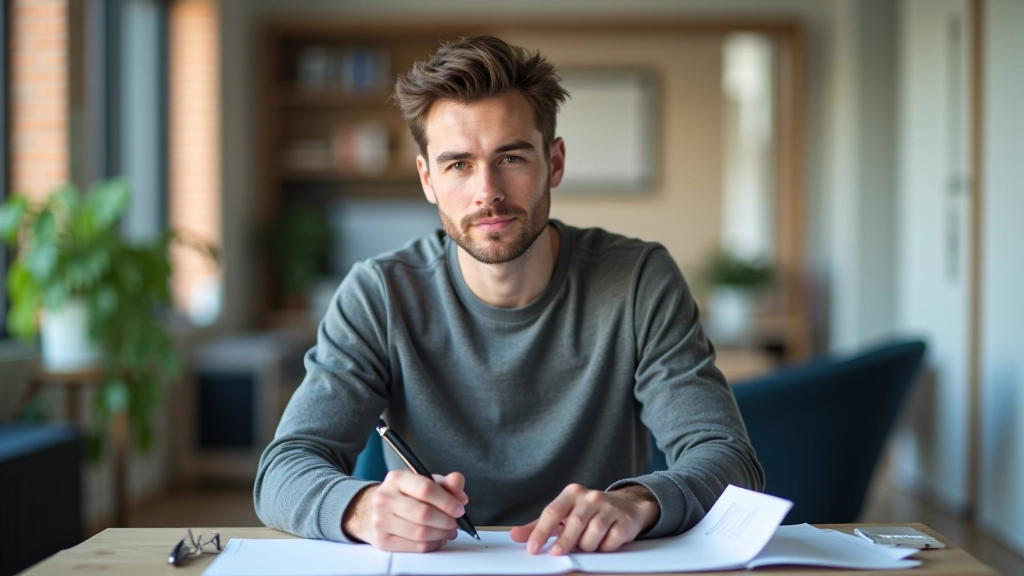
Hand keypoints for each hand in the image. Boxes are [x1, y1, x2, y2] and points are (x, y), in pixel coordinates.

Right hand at [342, 469, 467, 551]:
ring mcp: (381, 520)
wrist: (375, 511)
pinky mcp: (382, 541)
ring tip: (448, 531)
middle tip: (455, 523)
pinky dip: (432, 545)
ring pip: (420, 533)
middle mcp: (384, 498)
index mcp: (397, 478)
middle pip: (423, 514)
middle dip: (446, 521)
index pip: (425, 489)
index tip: (459, 509)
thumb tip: (459, 487)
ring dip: (441, 534)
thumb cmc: (405, 496)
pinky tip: (436, 539)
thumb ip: (446, 484)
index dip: (447, 501)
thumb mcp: (425, 483)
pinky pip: (416, 547)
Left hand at [510, 484, 659, 554]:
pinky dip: (603, 548)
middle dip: (564, 542)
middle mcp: (591, 497)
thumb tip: (515, 535)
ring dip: (586, 546)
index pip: (552, 512)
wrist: (626, 506)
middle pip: (573, 523)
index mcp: (572, 493)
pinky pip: (610, 542)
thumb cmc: (588, 512)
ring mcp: (610, 508)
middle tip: (556, 554)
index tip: (532, 548)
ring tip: (585, 544)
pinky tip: (602, 543)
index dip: (541, 531)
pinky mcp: (624, 521)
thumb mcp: (564, 514)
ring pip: (592, 534)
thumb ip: (540, 525)